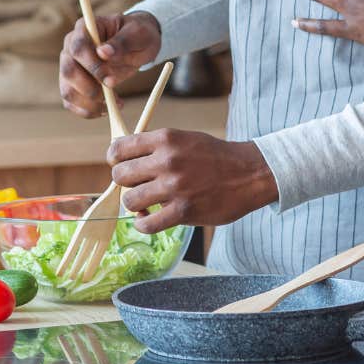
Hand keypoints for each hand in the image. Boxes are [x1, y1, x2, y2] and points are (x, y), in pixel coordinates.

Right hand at [59, 11, 160, 117]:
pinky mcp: (73, 83)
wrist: (138, 43)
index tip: (109, 79)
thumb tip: (104, 52)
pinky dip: (86, 110)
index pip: (78, 48)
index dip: (91, 66)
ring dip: (88, 103)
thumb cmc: (138, 34)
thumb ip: (122, 42)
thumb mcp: (138, 34)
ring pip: (68, 90)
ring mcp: (70, 65)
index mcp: (85, 28)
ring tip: (112, 105)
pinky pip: (71, 101)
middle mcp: (71, 46)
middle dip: (89, 88)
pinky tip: (105, 110)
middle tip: (111, 95)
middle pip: (68, 71)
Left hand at [108, 130, 277, 232]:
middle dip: (125, 182)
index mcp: (166, 139)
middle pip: (120, 175)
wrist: (248, 173)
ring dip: (136, 204)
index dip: (115, 159)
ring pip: (129, 200)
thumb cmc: (215, 156)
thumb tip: (121, 155)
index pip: (119, 148)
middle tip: (139, 184)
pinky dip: (144, 224)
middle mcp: (167, 160)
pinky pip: (145, 224)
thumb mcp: (185, 139)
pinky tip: (152, 218)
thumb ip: (156, 146)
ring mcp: (174, 187)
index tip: (121, 165)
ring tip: (148, 202)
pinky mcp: (182, 211)